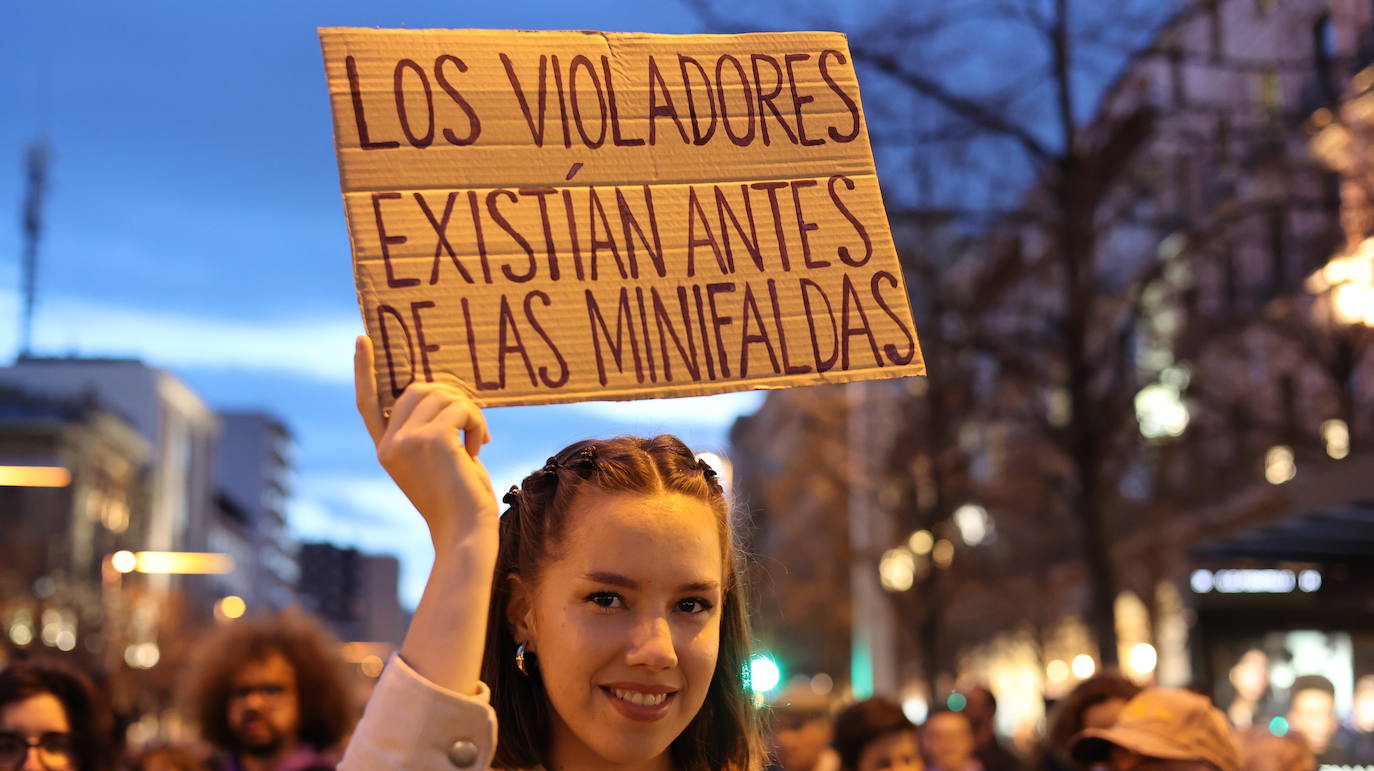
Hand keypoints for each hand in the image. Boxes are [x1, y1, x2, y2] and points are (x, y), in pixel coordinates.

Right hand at [354, 335, 497, 548]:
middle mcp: (389, 444)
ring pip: (441, 394)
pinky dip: (476, 420)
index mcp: (386, 449)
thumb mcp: (438, 459)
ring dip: (468, 411)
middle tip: (471, 423)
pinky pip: (460, 407)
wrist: (465, 530)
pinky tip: (479, 446)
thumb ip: (431, 428)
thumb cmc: (460, 498)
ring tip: (477, 440)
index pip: (368, 402)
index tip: (363, 339)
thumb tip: (446, 391)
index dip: (365, 370)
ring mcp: (406, 441)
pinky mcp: (430, 439)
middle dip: (450, 396)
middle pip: (416, 389)